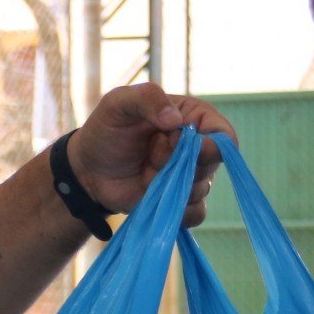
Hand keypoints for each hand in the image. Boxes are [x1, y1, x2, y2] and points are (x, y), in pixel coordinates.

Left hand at [70, 82, 233, 228]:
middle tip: (150, 155)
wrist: (89, 169)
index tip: (185, 147)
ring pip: (202, 190)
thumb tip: (175, 121)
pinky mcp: (180, 202)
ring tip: (145, 173)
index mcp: (193, 118)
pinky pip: (195, 214)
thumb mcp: (119, 102)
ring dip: (171, 185)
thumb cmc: (106, 130)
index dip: (210, 146)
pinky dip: (176, 210)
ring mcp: (190, 177)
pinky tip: (154, 197)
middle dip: (179, 164)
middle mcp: (197, 148)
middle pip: (213, 165)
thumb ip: (148, 99)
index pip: (224, 135)